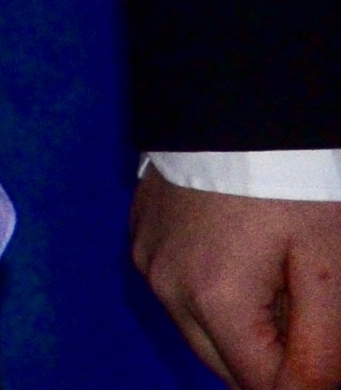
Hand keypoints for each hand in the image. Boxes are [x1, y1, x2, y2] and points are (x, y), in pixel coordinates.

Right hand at [135, 174, 340, 389]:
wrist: (235, 100)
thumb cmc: (291, 182)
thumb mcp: (327, 267)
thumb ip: (320, 346)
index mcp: (210, 300)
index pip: (260, 383)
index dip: (303, 379)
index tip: (321, 338)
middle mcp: (165, 286)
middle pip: (224, 365)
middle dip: (270, 355)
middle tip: (304, 302)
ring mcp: (146, 257)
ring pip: (198, 328)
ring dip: (239, 324)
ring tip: (278, 275)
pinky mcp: (141, 231)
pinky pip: (177, 286)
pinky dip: (211, 290)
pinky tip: (244, 253)